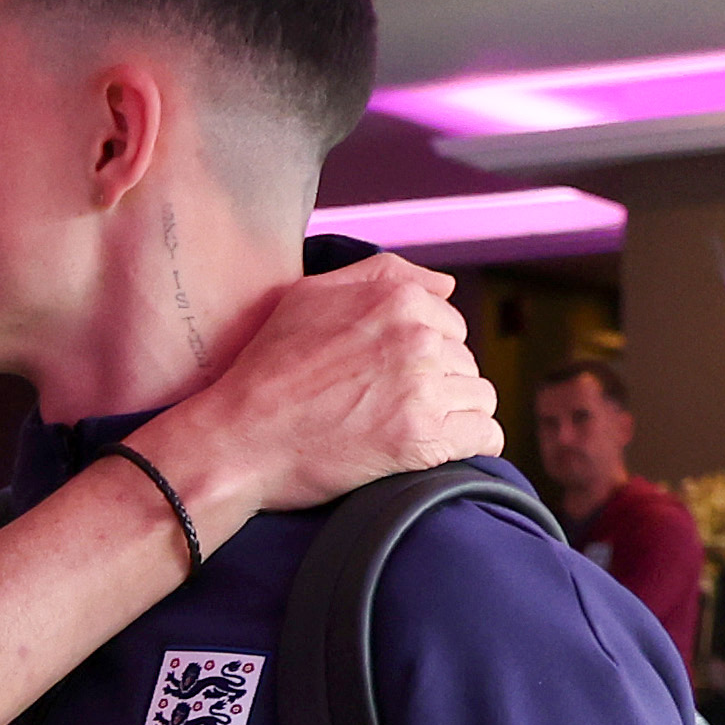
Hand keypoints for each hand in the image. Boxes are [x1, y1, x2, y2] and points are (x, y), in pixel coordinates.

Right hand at [166, 253, 502, 517]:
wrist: (238, 438)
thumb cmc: (266, 369)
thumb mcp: (311, 296)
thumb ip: (383, 275)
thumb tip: (448, 284)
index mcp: (397, 298)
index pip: (449, 323)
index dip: (424, 352)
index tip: (390, 378)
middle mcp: (416, 337)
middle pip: (464, 361)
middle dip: (438, 384)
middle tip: (389, 408)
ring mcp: (421, 388)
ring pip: (479, 396)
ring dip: (453, 415)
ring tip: (410, 430)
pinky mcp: (421, 439)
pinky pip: (485, 436)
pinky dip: (474, 445)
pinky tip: (444, 449)